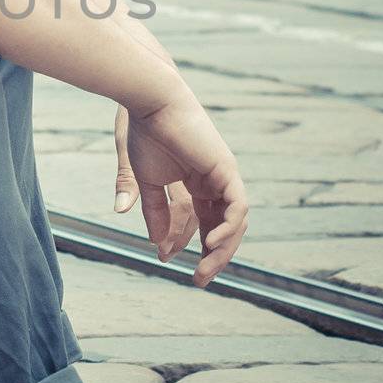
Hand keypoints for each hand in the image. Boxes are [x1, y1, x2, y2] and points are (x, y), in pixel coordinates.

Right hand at [114, 102, 246, 285]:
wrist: (150, 102)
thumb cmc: (144, 132)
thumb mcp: (144, 179)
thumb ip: (151, 209)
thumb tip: (155, 243)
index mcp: (195, 181)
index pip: (200, 221)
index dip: (187, 243)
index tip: (165, 260)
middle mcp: (214, 180)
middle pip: (221, 226)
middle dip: (212, 255)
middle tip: (199, 280)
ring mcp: (223, 175)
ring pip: (234, 222)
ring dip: (222, 250)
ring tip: (204, 269)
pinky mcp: (227, 169)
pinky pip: (238, 208)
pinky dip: (229, 229)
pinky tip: (212, 244)